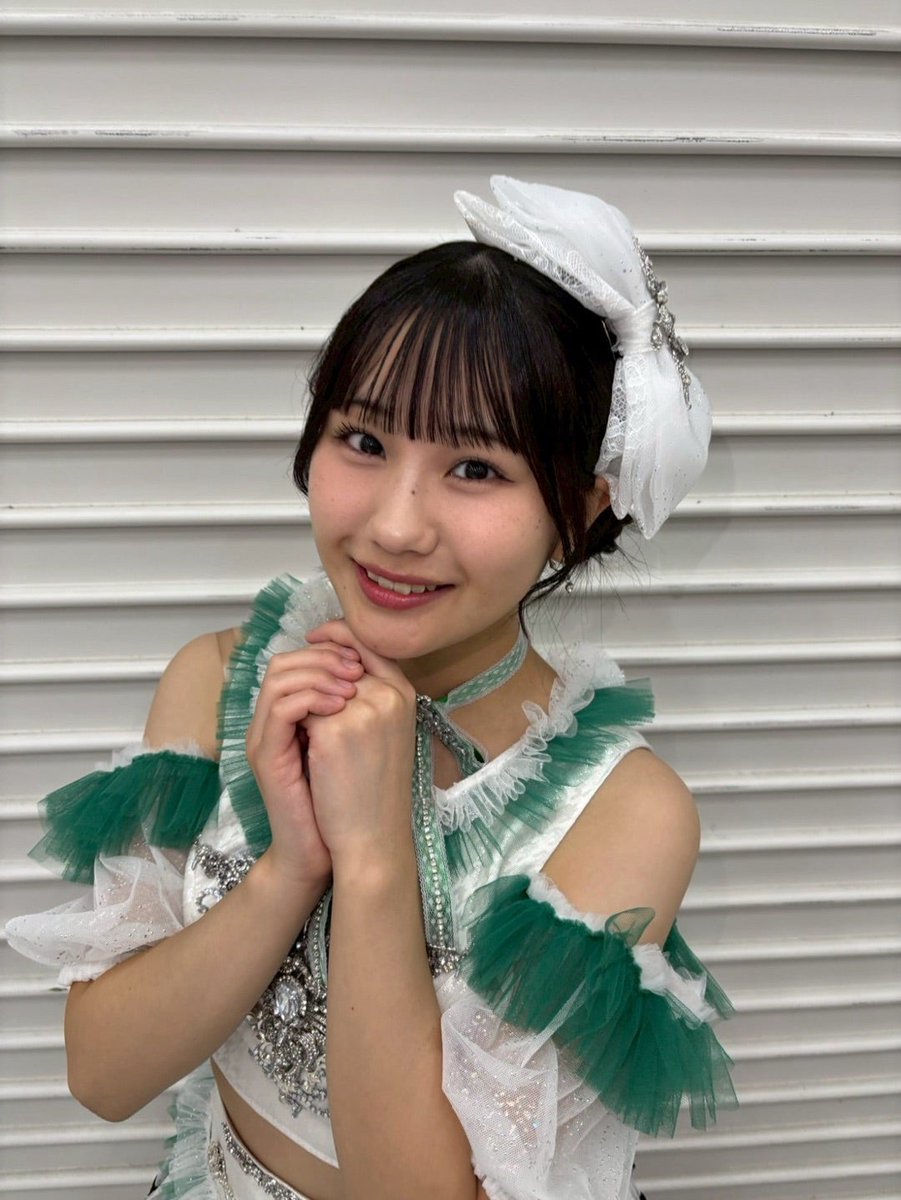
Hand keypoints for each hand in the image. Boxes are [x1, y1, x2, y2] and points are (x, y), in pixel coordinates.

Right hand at [245, 638, 364, 887]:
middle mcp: (269, 723)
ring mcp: (264, 739)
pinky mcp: (267, 757)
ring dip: (319, 674)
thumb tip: (371, 669)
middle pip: (284, 662)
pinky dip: (312, 698)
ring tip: (352, 686)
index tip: (362, 658)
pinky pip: (281, 709)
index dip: (329, 650)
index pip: (297, 660)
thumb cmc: (348, 798)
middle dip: (324, 656)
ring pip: (279, 678)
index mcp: (288, 716)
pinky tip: (341, 707)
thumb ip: (350, 707)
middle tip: (357, 668)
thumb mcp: (353, 741)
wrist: (331, 849)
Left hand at [301, 620, 417, 868]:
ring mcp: (362, 710)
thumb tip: (335, 665)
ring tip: (298, 724)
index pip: (366, 642)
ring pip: (314, 682)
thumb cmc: (377, 789)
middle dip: (310, 665)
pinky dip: (294, 723)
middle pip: (335, 656)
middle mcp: (388, 694)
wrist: (372, 836)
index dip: (336, 635)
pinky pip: (300, 708)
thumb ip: (371, 696)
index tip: (313, 639)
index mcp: (405, 692)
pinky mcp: (334, 731)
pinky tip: (299, 747)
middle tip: (293, 676)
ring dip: (301, 698)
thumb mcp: (386, 732)